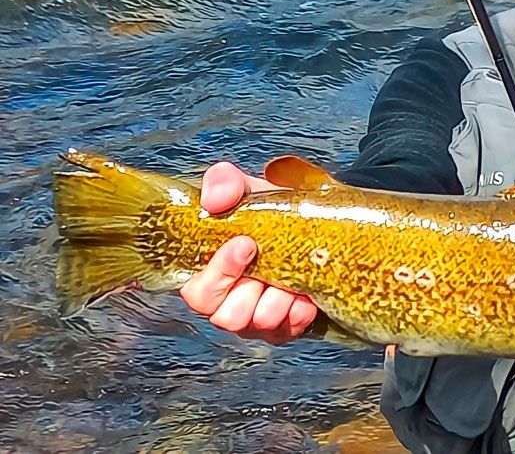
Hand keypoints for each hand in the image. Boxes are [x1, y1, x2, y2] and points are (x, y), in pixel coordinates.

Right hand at [178, 162, 318, 344]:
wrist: (314, 225)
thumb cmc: (272, 212)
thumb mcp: (250, 190)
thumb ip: (224, 184)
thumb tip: (214, 199)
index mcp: (210, 271)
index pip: (197, 292)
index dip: (219, 273)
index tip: (245, 244)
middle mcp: (228, 301)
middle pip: (226, 316)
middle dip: (252, 292)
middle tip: (272, 267)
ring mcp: (255, 318)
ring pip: (258, 325)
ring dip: (278, 302)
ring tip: (293, 281)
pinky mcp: (282, 329)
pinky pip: (287, 332)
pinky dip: (299, 314)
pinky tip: (307, 297)